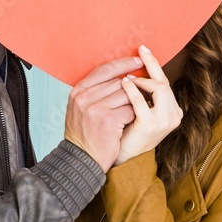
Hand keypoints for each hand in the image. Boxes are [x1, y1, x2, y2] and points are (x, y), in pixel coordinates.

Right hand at [64, 56, 140, 171]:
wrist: (80, 160)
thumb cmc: (83, 134)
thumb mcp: (79, 109)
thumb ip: (93, 92)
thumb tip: (119, 77)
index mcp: (77, 91)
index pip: (104, 70)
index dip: (123, 64)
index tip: (137, 61)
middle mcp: (84, 97)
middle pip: (118, 82)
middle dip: (133, 86)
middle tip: (145, 89)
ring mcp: (96, 108)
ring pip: (127, 95)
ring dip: (136, 101)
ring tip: (140, 107)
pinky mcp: (109, 120)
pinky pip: (131, 110)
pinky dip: (135, 115)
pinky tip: (134, 121)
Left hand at [113, 45, 183, 165]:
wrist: (119, 157)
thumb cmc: (125, 132)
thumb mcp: (136, 110)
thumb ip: (140, 94)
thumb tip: (129, 68)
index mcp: (171, 110)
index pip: (164, 82)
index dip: (154, 66)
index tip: (143, 51)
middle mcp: (173, 115)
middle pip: (164, 82)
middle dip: (152, 64)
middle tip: (141, 49)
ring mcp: (164, 121)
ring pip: (159, 89)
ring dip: (142, 79)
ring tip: (126, 76)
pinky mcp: (151, 125)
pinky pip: (141, 102)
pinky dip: (132, 91)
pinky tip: (123, 83)